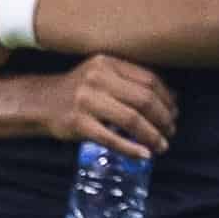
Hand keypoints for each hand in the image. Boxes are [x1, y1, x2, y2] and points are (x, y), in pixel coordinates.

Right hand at [50, 55, 175, 158]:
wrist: (42, 102)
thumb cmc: (80, 90)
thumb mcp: (104, 75)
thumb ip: (134, 81)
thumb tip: (173, 96)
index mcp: (108, 62)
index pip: (148, 79)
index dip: (167, 98)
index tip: (175, 111)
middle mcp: (98, 78)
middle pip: (143, 99)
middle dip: (163, 118)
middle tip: (171, 131)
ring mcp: (86, 101)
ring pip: (131, 119)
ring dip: (152, 135)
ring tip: (162, 145)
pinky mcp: (78, 123)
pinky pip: (111, 138)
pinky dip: (131, 148)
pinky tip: (144, 155)